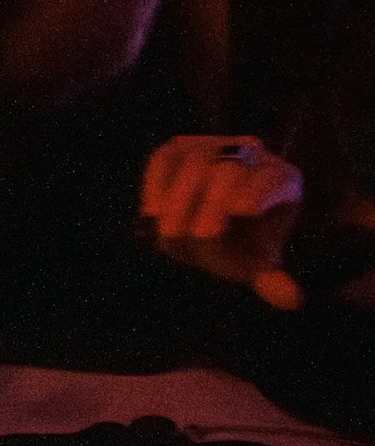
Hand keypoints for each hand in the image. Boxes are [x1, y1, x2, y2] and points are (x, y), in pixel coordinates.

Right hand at [140, 134, 303, 308]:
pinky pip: (166, 157)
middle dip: (212, 202)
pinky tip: (152, 211)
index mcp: (282, 180)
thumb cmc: (240, 245)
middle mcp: (252, 155)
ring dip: (179, 196)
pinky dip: (156, 182)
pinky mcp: (181, 147)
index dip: (257, 190)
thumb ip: (271, 279)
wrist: (209, 224)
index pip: (273, 179)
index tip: (239, 209)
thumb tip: (292, 300)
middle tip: (198, 234)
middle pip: (232, 170)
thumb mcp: (257, 264)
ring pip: (196, 160)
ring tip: (169, 230)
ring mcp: (214, 145)